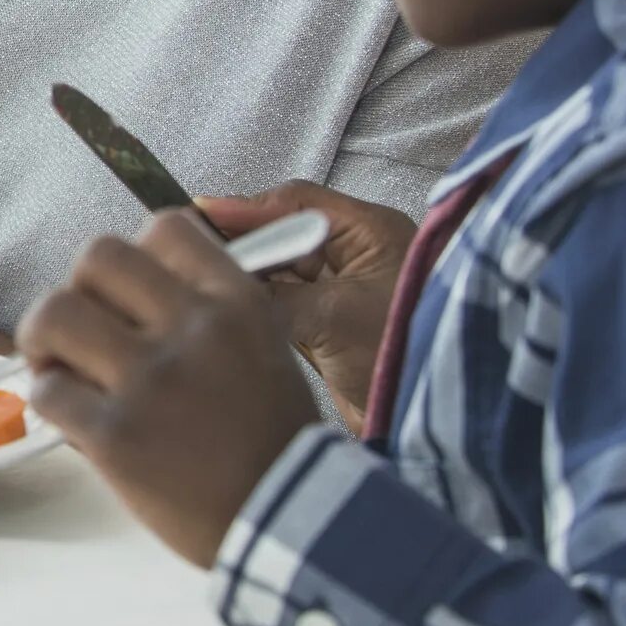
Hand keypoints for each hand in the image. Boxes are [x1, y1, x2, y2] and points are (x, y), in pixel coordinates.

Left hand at [16, 210, 321, 565]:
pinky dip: (48, 400)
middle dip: (79, 289)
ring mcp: (153, 381)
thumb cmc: (270, 443)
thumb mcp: (263, 351)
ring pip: (54, 312)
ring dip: (43, 339)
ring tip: (59, 366)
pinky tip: (73, 417)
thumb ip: (204, 310)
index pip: (165, 226)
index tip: (127, 291)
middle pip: (97, 256)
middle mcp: (195, 330)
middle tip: (80, 330)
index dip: (135, 257)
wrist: (292, 526)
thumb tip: (122, 290)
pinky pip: (45, 391)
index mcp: (238, 304)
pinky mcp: (116, 436)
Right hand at [200, 182, 414, 428]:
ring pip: (281, 272)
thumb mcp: (333, 316)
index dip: (246, 208)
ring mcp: (344, 293)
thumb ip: (274, 293)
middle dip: (242, 243)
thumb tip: (222, 282)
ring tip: (204, 282)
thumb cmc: (404, 354)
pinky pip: (285, 304)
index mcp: (371, 233)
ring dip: (248, 277)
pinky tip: (230, 311)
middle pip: (285, 235)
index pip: (297, 203)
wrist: (435, 422)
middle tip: (190, 250)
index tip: (199, 213)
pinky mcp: (333, 327)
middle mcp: (357, 256)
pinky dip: (259, 306)